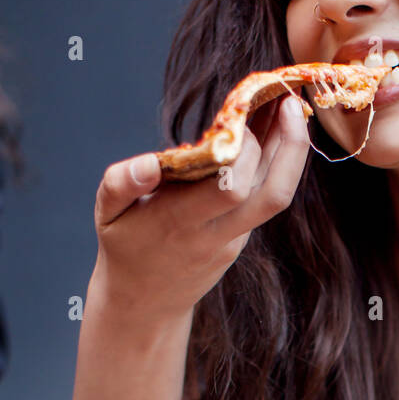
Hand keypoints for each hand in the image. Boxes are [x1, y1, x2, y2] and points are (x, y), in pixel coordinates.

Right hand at [92, 94, 310, 321]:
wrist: (144, 304)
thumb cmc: (124, 247)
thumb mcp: (107, 214)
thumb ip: (121, 183)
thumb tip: (148, 162)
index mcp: (180, 221)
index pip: (231, 187)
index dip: (247, 148)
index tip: (245, 105)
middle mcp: (215, 233)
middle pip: (271, 193)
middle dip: (286, 143)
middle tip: (286, 96)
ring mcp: (233, 239)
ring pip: (276, 197)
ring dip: (291, 152)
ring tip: (290, 108)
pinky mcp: (240, 240)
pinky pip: (266, 200)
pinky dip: (276, 165)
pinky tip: (274, 132)